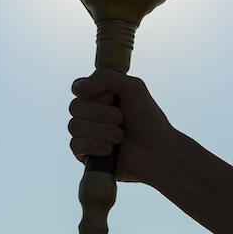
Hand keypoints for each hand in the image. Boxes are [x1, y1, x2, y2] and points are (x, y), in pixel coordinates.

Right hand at [69, 69, 175, 183]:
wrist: (158, 151)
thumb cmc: (148, 120)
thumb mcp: (132, 87)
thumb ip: (105, 77)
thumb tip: (76, 89)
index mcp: (99, 97)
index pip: (78, 89)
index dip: (93, 93)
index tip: (112, 97)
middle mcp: (90, 115)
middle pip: (75, 107)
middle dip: (101, 113)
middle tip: (121, 119)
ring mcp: (86, 135)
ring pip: (74, 126)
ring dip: (101, 130)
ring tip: (120, 136)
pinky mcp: (85, 156)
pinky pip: (75, 145)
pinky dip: (93, 145)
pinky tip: (109, 150)